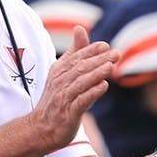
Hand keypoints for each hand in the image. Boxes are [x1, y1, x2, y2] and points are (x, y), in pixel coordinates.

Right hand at [33, 26, 119, 149]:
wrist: (40, 128)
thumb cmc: (57, 99)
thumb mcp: (63, 73)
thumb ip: (74, 52)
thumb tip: (80, 28)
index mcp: (59, 71)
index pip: (76, 57)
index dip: (91, 50)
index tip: (105, 46)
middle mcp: (60, 83)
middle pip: (81, 68)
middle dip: (98, 60)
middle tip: (116, 54)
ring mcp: (64, 98)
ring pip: (81, 83)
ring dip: (96, 74)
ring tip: (110, 67)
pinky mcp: (68, 113)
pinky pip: (81, 101)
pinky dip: (92, 93)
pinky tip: (103, 87)